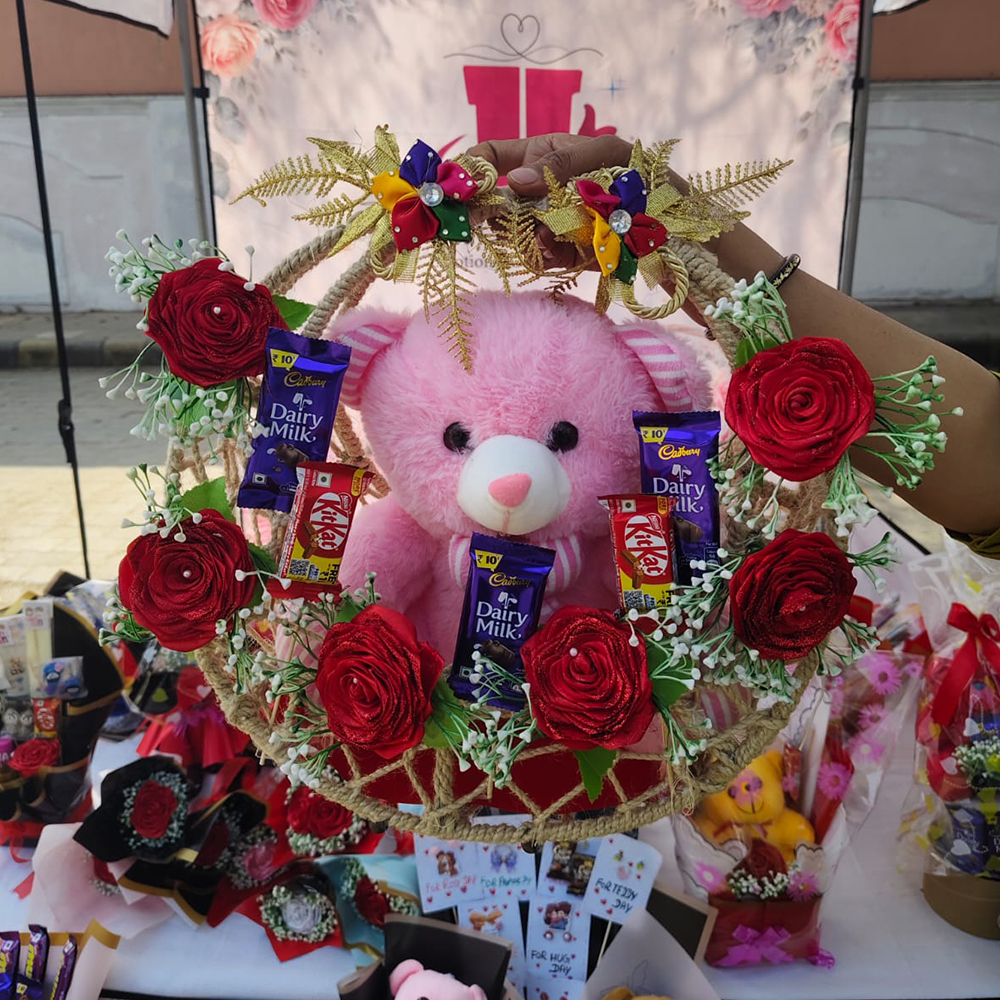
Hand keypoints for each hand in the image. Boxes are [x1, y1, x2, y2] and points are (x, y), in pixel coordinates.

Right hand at [467, 134, 703, 320]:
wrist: (685, 238)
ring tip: (559, 243)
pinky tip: (571, 257)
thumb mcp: (609, 156)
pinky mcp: (566, 254)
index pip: (491, 154)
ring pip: (516, 237)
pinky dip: (551, 261)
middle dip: (502, 217)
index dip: (470, 169)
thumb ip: (564, 164)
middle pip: (497, 203)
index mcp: (547, 154)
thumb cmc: (651, 183)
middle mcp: (544, 189)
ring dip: (531, 243)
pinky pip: (540, 260)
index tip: (459, 191)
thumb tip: (517, 181)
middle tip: (513, 224)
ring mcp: (553, 223)